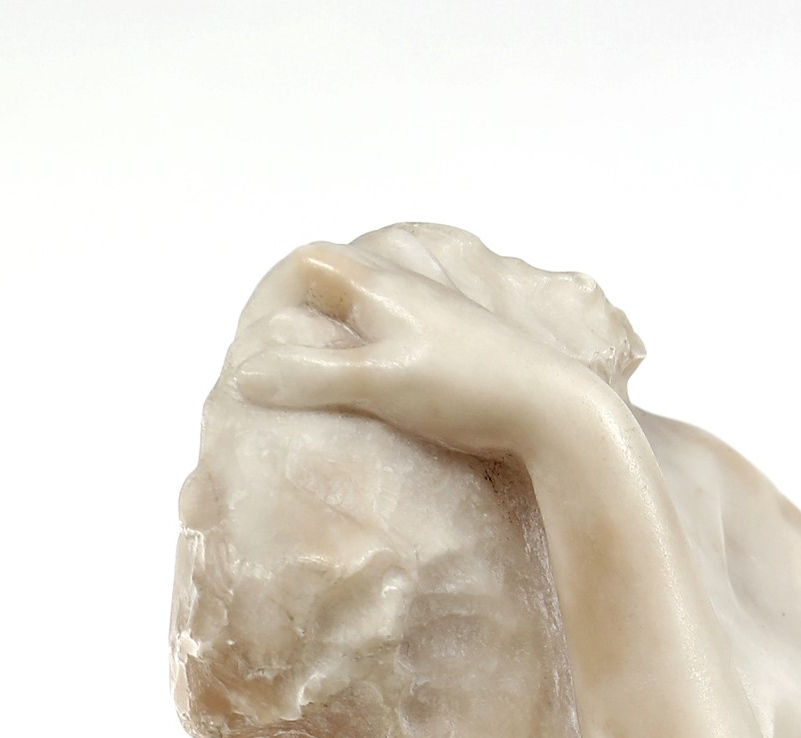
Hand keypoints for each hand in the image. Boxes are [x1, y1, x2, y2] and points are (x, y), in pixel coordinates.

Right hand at [231, 242, 606, 465]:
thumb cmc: (468, 389)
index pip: (310, 263)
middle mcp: (409, 292)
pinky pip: (406, 340)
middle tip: (280, 357)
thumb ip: (312, 376)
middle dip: (305, 311)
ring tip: (323, 376)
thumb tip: (245, 377)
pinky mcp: (463, 353)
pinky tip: (383, 391)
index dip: (273, 293)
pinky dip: (381, 357)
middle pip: (341, 280)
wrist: (555, 412)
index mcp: (381, 286)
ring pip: (376, 309)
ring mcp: (439, 321)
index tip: (253, 338)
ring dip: (345, 333)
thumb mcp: (379, 382)